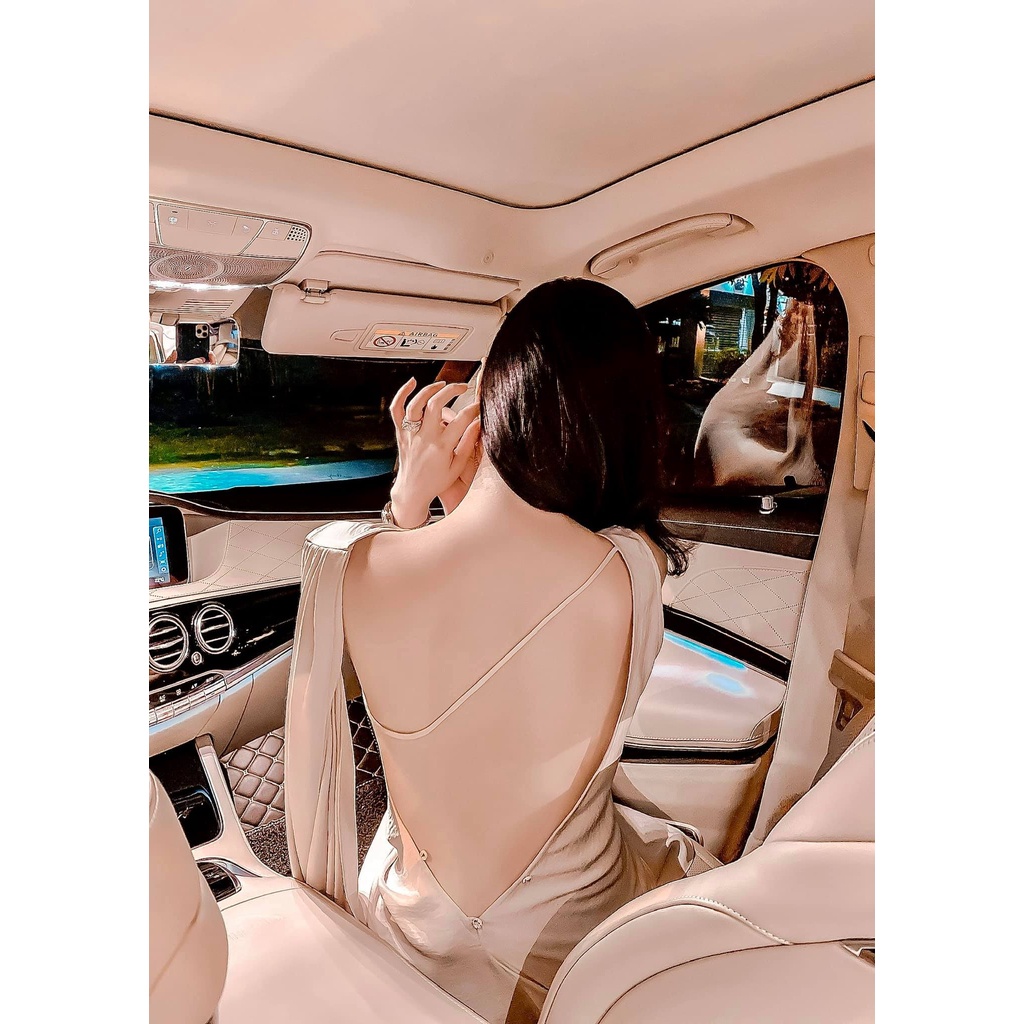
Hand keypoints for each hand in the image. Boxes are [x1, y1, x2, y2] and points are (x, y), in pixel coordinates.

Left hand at [388, 378, 480, 526]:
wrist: (412, 491)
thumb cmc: (436, 481)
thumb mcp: (457, 467)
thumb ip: (468, 444)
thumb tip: (479, 424)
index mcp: (442, 447)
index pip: (461, 420)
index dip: (473, 408)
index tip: (480, 405)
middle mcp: (424, 438)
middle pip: (436, 404)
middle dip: (452, 390)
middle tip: (463, 387)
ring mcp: (411, 434)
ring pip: (416, 404)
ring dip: (430, 389)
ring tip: (442, 384)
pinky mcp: (401, 433)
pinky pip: (396, 410)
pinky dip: (402, 393)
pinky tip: (412, 382)